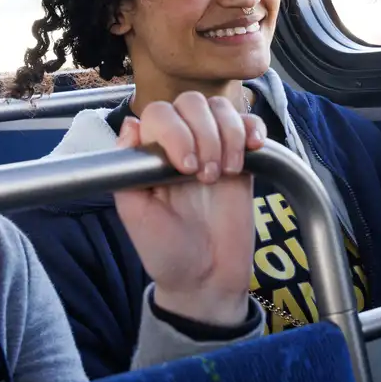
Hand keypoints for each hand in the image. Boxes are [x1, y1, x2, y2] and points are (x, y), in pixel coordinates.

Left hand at [114, 92, 265, 326]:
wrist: (206, 278)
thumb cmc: (166, 250)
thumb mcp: (135, 216)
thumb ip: (126, 171)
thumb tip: (130, 126)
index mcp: (152, 154)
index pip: (159, 114)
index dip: (174, 131)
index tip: (184, 168)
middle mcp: (182, 144)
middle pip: (192, 102)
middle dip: (203, 133)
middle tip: (205, 175)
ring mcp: (214, 149)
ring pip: (222, 108)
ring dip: (227, 134)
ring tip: (225, 173)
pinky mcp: (243, 160)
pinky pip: (251, 125)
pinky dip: (253, 129)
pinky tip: (252, 149)